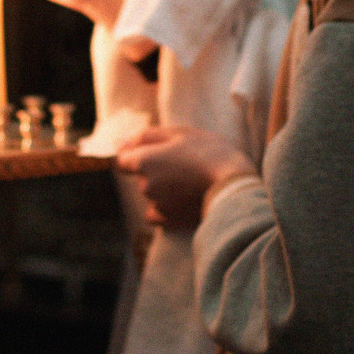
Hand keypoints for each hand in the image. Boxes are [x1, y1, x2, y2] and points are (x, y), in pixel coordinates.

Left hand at [115, 126, 254, 229]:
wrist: (234, 184)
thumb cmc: (208, 152)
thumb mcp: (177, 133)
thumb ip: (143, 137)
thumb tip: (119, 144)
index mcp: (143, 161)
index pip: (122, 160)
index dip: (137, 154)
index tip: (157, 152)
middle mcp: (144, 185)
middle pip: (140, 176)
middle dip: (154, 169)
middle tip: (183, 163)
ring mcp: (156, 204)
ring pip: (151, 193)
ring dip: (163, 187)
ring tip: (190, 180)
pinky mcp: (168, 220)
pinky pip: (155, 213)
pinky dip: (165, 206)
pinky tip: (183, 198)